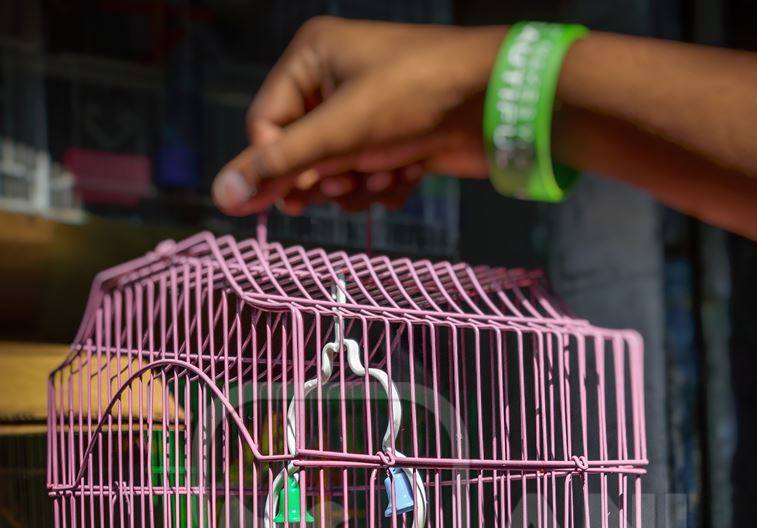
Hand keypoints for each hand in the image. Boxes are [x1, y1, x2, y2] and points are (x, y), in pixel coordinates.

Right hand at [211, 17, 504, 215]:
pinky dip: (387, 185)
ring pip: (338, 174)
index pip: (266, 126)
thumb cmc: (414, 99)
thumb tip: (220, 197)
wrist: (496, 106)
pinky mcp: (397, 141)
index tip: (295, 199)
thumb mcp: (339, 133)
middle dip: (327, 176)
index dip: (279, 166)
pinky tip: (411, 171)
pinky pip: (370, 178)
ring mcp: (369, 114)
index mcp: (312, 59)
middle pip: (302, 154)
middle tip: (344, 181)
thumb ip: (279, 166)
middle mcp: (336, 83)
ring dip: (360, 185)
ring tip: (387, 170)